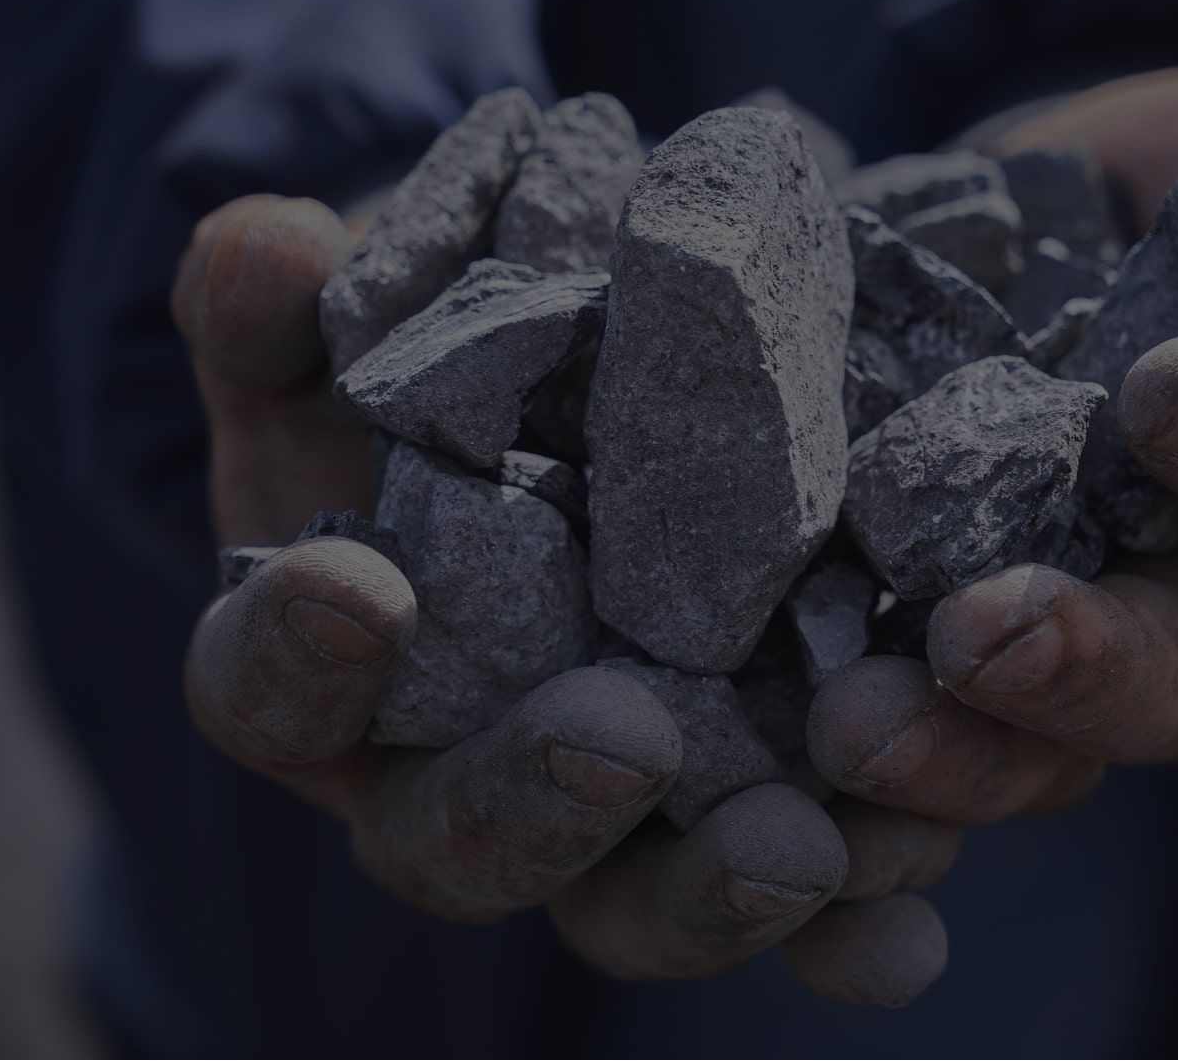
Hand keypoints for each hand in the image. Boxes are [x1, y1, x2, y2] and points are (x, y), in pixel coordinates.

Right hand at [172, 194, 953, 1004]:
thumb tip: (266, 247)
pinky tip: (910, 924)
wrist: (584, 413)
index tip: (357, 585)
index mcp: (336, 671)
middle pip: (463, 838)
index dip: (296, 648)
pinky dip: (849, 930)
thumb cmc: (441, 381)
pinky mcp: (744, 819)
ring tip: (805, 848)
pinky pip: (796, 906)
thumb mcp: (350, 334)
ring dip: (715, 891)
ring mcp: (607, 822)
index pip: (270, 684)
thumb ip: (287, 307)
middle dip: (535, 796)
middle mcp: (457, 776)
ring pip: (635, 901)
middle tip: (618, 739)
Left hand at [806, 26, 1177, 818]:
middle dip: (1084, 665)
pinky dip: (848, 810)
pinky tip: (776, 790)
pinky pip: (901, 795)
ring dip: (946, 758)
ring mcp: (1046, 681)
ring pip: (1029, 764)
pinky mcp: (918, 701)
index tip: (1166, 382)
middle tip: (981, 636)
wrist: (960, 285)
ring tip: (848, 726)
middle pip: (1171, 681)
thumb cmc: (1112, 224)